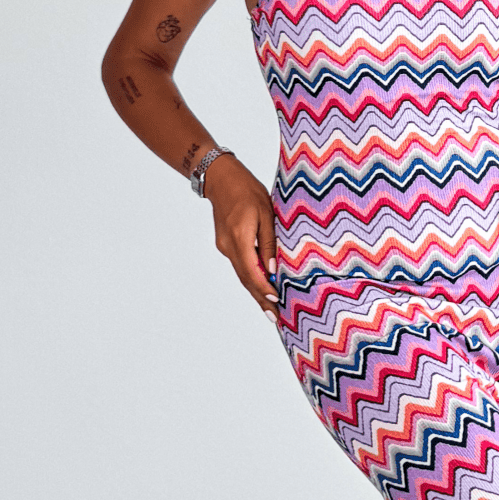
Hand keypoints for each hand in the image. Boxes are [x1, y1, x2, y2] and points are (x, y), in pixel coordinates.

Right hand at [204, 157, 279, 313]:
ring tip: (271, 310)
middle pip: (246, 279)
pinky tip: (262, 289)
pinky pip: (241, 267)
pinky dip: (252, 279)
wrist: (222, 180)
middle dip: (261, 299)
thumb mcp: (266, 213)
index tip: (276, 301)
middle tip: (276, 319)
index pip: (251, 272)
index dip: (264, 289)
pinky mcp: (226, 245)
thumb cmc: (248, 191)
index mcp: (239, 238)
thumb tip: (273, 270)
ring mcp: (225, 247)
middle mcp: (228, 246)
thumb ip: (269, 242)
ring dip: (256, 292)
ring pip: (243, 275)